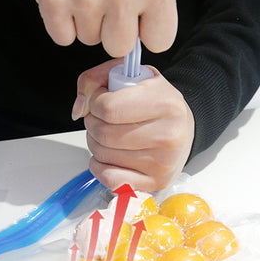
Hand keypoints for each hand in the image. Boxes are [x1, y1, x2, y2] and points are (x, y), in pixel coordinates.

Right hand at [27, 0, 176, 55]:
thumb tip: (136, 47)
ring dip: (85, 22)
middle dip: (111, 31)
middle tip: (105, 1)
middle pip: (119, 48)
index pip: (159, 41)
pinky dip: (61, 23)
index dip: (144, 31)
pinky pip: (62, 37)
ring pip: (88, 40)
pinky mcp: (54, 1)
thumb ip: (151, 10)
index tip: (136, 16)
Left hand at [72, 60, 194, 190]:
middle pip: (103, 134)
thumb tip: (79, 109)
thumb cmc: (154, 103)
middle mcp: (168, 135)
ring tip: (108, 134)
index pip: (108, 108)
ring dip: (95, 143)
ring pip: (103, 155)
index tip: (99, 101)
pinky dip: (99, 166)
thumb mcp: (128, 77)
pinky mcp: (155, 182)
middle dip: (92, 124)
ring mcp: (162, 163)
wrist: (181, 127)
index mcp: (165, 104)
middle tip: (100, 119)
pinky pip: (109, 178)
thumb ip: (95, 80)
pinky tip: (108, 155)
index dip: (94, 103)